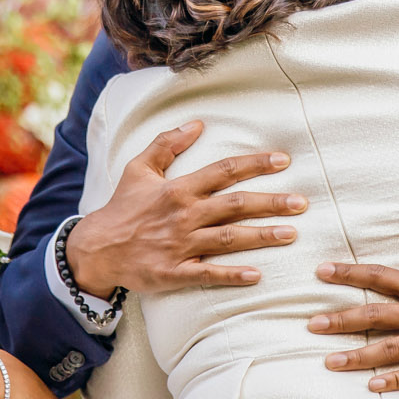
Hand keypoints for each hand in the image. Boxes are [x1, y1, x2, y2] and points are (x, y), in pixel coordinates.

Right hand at [63, 120, 305, 296]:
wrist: (96, 249)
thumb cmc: (122, 207)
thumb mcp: (139, 168)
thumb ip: (167, 143)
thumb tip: (196, 123)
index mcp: (179, 188)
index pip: (224, 171)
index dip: (255, 163)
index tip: (283, 160)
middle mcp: (184, 215)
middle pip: (235, 205)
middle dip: (271, 203)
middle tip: (302, 202)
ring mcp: (181, 245)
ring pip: (229, 238)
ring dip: (261, 236)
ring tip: (291, 234)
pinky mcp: (175, 272)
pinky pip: (208, 273)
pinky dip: (233, 274)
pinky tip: (257, 274)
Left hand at [308, 218, 398, 392]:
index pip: (381, 277)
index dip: (350, 273)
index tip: (321, 271)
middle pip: (375, 316)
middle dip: (340, 319)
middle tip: (310, 324)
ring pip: (390, 349)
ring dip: (357, 355)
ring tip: (329, 361)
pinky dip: (395, 380)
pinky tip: (372, 385)